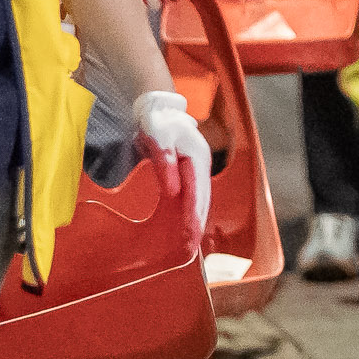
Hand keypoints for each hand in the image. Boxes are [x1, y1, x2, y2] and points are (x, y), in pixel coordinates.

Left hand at [133, 90, 212, 236]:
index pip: (197, 192)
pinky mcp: (187, 173)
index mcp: (197, 157)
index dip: (194, 214)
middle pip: (202, 200)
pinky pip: (191, 197)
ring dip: (196, 222)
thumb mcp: (158, 138)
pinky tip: (186, 227)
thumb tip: (173, 192)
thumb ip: (165, 164)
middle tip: (191, 249)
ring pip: (199, 200)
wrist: (156, 108)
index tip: (191, 233)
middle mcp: (201, 165)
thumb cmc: (157, 121)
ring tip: (191, 245)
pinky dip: (190, 213)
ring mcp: (196, 169)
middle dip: (198, 225)